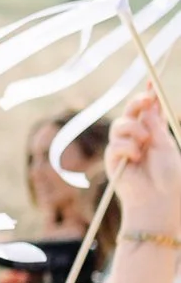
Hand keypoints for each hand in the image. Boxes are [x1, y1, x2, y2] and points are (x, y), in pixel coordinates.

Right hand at [110, 91, 180, 235]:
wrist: (157, 201)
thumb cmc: (169, 178)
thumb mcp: (166, 147)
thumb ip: (155, 126)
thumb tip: (146, 106)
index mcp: (155, 134)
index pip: (150, 111)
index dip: (149, 96)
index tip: (152, 81)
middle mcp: (139, 139)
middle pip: (132, 112)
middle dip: (137, 102)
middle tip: (146, 100)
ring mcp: (124, 148)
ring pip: (120, 124)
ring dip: (133, 129)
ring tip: (144, 142)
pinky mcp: (113, 160)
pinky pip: (115, 144)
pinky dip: (127, 148)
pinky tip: (134, 159)